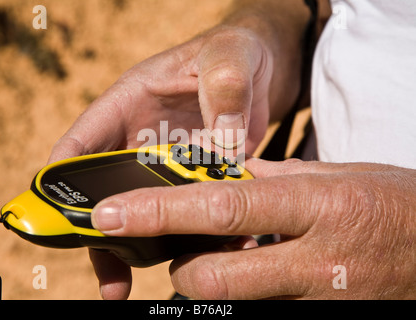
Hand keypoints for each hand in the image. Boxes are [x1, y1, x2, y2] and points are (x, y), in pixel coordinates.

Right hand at [47, 25, 272, 299]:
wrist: (260, 70)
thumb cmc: (234, 51)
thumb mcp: (229, 56)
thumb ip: (226, 88)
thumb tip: (224, 143)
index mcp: (132, 101)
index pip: (84, 139)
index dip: (62, 175)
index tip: (51, 213)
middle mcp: (142, 136)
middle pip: (106, 186)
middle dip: (99, 227)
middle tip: (102, 270)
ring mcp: (168, 161)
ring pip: (144, 206)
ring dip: (140, 241)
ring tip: (127, 281)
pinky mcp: (196, 176)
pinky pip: (187, 210)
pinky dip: (190, 234)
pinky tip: (201, 255)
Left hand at [91, 159, 415, 298]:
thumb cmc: (392, 205)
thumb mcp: (337, 176)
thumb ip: (274, 179)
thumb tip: (223, 178)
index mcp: (317, 205)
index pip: (221, 207)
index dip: (158, 212)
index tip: (110, 214)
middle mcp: (315, 261)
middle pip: (210, 275)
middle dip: (182, 266)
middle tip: (189, 246)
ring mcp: (319, 301)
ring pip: (231, 302)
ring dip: (211, 282)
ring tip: (231, 258)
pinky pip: (260, 313)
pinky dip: (244, 295)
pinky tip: (260, 275)